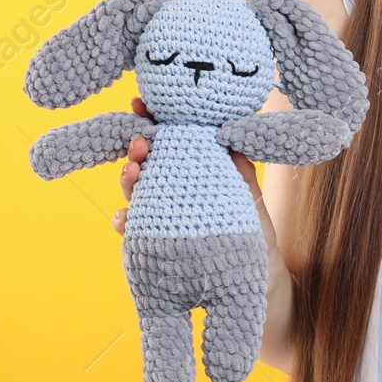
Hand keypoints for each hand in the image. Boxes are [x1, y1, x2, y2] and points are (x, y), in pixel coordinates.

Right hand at [112, 98, 280, 271]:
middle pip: (146, 163)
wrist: (257, 277)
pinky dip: (124, 220)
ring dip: (128, 179)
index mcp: (193, 171)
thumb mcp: (250, 196)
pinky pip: (131, 228)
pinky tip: (126, 216)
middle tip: (141, 141)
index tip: (141, 104)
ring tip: (133, 171)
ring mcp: (162, 214)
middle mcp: (173, 189)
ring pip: (134, 192)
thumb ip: (239, 169)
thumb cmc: (254, 230)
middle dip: (138, 149)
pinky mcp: (155, 241)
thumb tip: (228, 135)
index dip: (153, 121)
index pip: (170, 141)